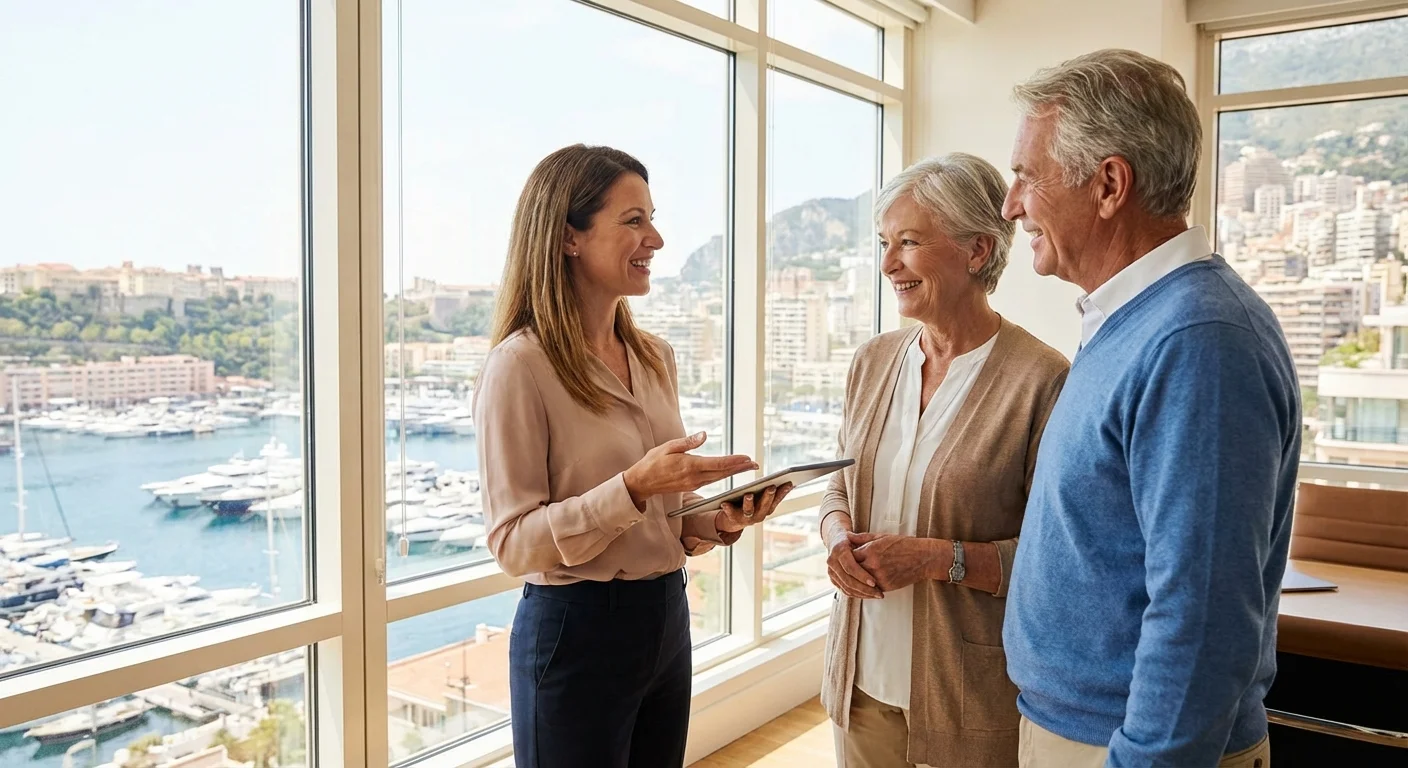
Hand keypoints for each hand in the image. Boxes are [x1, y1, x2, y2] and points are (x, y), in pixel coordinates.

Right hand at [623, 432, 756, 505]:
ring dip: (734, 472)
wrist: (642, 482)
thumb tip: (704, 435)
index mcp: (689, 466)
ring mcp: (694, 483)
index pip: (717, 464)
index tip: (747, 458)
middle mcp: (694, 477)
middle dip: (740, 468)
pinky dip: (723, 475)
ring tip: (748, 466)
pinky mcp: (692, 486)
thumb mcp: (668, 447)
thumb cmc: (653, 462)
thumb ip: (687, 442)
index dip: (734, 461)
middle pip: (722, 472)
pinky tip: (730, 471)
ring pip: (718, 477)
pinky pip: (711, 480)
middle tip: (756, 464)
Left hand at [715, 483, 793, 533]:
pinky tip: (725, 503)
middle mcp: (759, 515)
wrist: (732, 521)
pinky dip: (728, 509)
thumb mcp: (762, 499)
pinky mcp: (733, 519)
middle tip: (771, 487)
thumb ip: (772, 492)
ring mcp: (747, 518)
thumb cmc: (749, 505)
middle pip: (765, 505)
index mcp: (767, 508)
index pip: (778, 499)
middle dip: (769, 496)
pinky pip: (730, 514)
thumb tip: (790, 481)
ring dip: (750, 503)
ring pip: (749, 511)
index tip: (789, 482)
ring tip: (748, 494)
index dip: (784, 492)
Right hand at [824, 514, 881, 598]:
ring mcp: (831, 571)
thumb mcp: (859, 536)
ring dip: (862, 594)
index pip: (850, 567)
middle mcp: (832, 561)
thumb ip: (864, 539)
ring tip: (877, 595)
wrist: (835, 540)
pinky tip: (869, 595)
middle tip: (879, 593)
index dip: (862, 576)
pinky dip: (858, 595)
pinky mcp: (833, 579)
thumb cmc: (852, 538)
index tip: (874, 582)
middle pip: (848, 580)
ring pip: (846, 588)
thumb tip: (872, 547)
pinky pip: (845, 590)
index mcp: (839, 550)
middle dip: (864, 589)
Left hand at [851, 533, 945, 591]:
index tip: (848, 555)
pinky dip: (866, 587)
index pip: (849, 556)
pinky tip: (865, 583)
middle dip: (850, 568)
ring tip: (856, 575)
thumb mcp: (882, 537)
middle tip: (849, 567)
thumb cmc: (903, 545)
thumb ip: (862, 538)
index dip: (847, 556)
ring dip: (856, 580)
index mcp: (871, 550)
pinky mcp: (885, 587)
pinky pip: (869, 589)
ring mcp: (879, 577)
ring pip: (859, 582)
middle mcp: (873, 565)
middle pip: (852, 570)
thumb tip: (847, 536)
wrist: (923, 558)